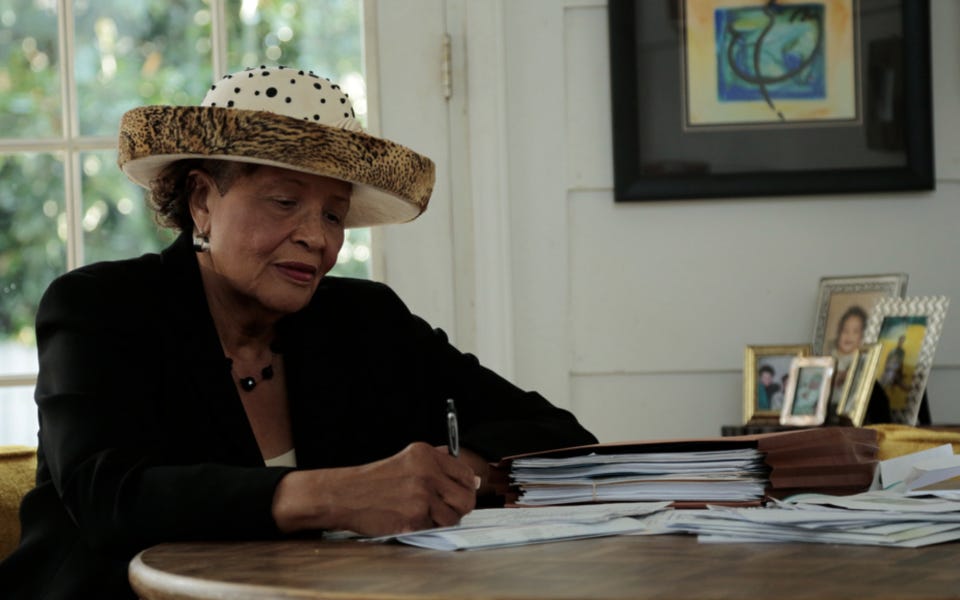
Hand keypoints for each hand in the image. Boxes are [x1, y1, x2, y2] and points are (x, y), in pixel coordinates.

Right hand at [271, 442, 476, 535]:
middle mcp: (426, 473)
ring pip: (453, 517)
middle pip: (467, 498)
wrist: (346, 495)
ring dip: (442, 521)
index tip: (459, 492)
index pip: (466, 474)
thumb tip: (475, 480)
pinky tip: (410, 519)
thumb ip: (440, 466)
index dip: (467, 487)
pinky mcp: (414, 518)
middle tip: (447, 509)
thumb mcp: (408, 460)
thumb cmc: (376, 480)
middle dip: (460, 508)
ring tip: (424, 514)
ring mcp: (421, 496)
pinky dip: (426, 528)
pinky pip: (434, 528)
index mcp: (426, 455)